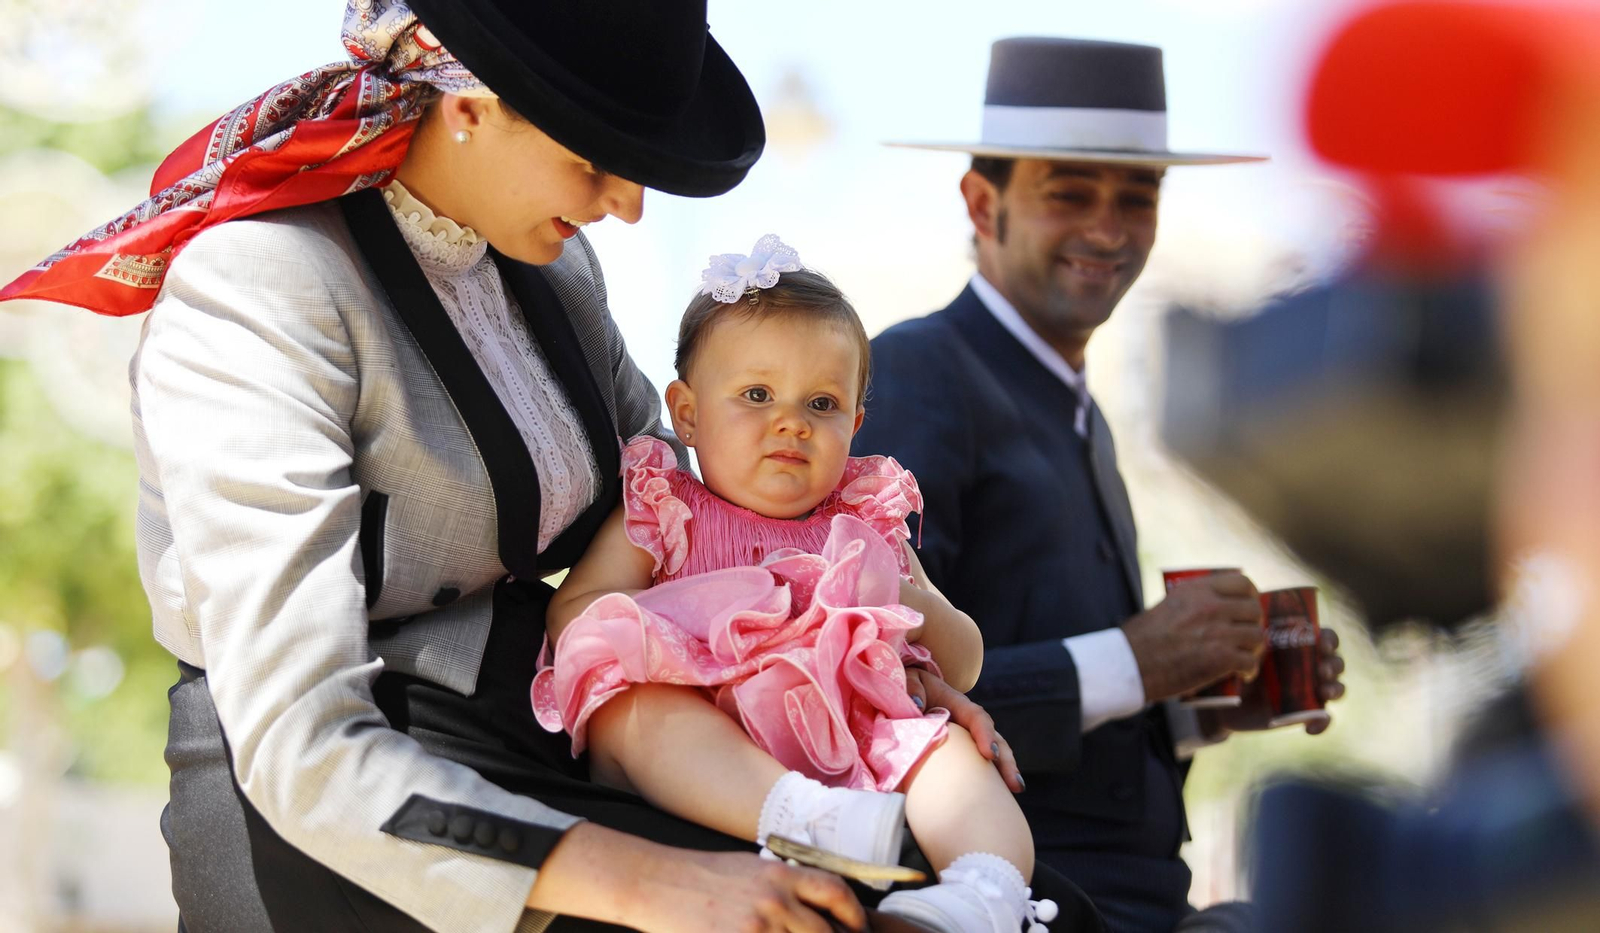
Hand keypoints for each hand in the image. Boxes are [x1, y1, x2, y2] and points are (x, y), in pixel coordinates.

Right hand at [642, 849, 866, 932]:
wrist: (657, 883)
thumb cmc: (702, 876)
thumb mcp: (750, 867)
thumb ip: (785, 884)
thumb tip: (816, 908)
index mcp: (780, 873)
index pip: (836, 892)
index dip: (854, 915)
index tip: (856, 928)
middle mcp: (774, 898)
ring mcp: (756, 926)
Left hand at [904, 668, 1024, 792]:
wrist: (908, 691)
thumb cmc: (911, 686)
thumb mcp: (911, 680)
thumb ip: (913, 688)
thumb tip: (916, 703)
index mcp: (957, 704)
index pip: (977, 718)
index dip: (985, 734)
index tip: (990, 754)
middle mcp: (968, 722)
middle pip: (994, 739)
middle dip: (1005, 761)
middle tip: (1013, 784)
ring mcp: (967, 738)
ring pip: (992, 754)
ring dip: (1004, 772)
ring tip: (1016, 790)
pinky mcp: (961, 752)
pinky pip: (976, 765)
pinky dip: (987, 779)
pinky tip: (993, 797)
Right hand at [1122, 572, 1264, 702]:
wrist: (1130, 664)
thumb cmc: (1141, 638)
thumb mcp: (1167, 605)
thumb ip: (1192, 603)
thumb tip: (1214, 610)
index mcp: (1197, 590)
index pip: (1243, 582)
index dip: (1251, 596)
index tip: (1248, 607)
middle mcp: (1211, 606)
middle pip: (1254, 610)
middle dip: (1254, 624)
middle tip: (1246, 636)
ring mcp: (1218, 632)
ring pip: (1256, 636)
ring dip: (1253, 648)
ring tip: (1245, 657)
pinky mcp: (1221, 658)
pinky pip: (1250, 661)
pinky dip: (1249, 670)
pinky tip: (1243, 675)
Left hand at [1205, 627, 1347, 736]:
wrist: (1223, 704)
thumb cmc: (1229, 668)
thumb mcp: (1234, 654)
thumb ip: (1237, 645)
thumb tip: (1238, 642)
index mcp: (1295, 644)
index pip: (1324, 636)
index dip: (1329, 639)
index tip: (1322, 643)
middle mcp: (1307, 665)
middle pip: (1335, 661)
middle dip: (1334, 664)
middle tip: (1322, 669)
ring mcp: (1308, 689)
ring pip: (1336, 687)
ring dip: (1336, 689)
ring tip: (1323, 692)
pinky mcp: (1304, 712)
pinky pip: (1323, 718)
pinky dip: (1322, 723)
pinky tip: (1310, 729)